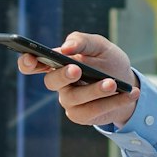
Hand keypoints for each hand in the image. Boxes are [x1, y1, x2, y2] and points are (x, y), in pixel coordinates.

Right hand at [17, 31, 138, 128]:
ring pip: (74, 98)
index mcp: (58, 63)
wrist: (128, 84)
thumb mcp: (100, 45)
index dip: (27, 63)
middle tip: (77, 69)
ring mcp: (69, 101)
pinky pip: (92, 111)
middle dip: (63, 75)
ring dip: (95, 90)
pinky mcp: (81, 116)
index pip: (34, 64)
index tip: (31, 58)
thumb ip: (83, 41)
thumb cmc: (108, 62)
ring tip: (112, 83)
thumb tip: (66, 47)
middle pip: (51, 82)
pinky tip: (129, 94)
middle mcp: (59, 83)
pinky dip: (113, 102)